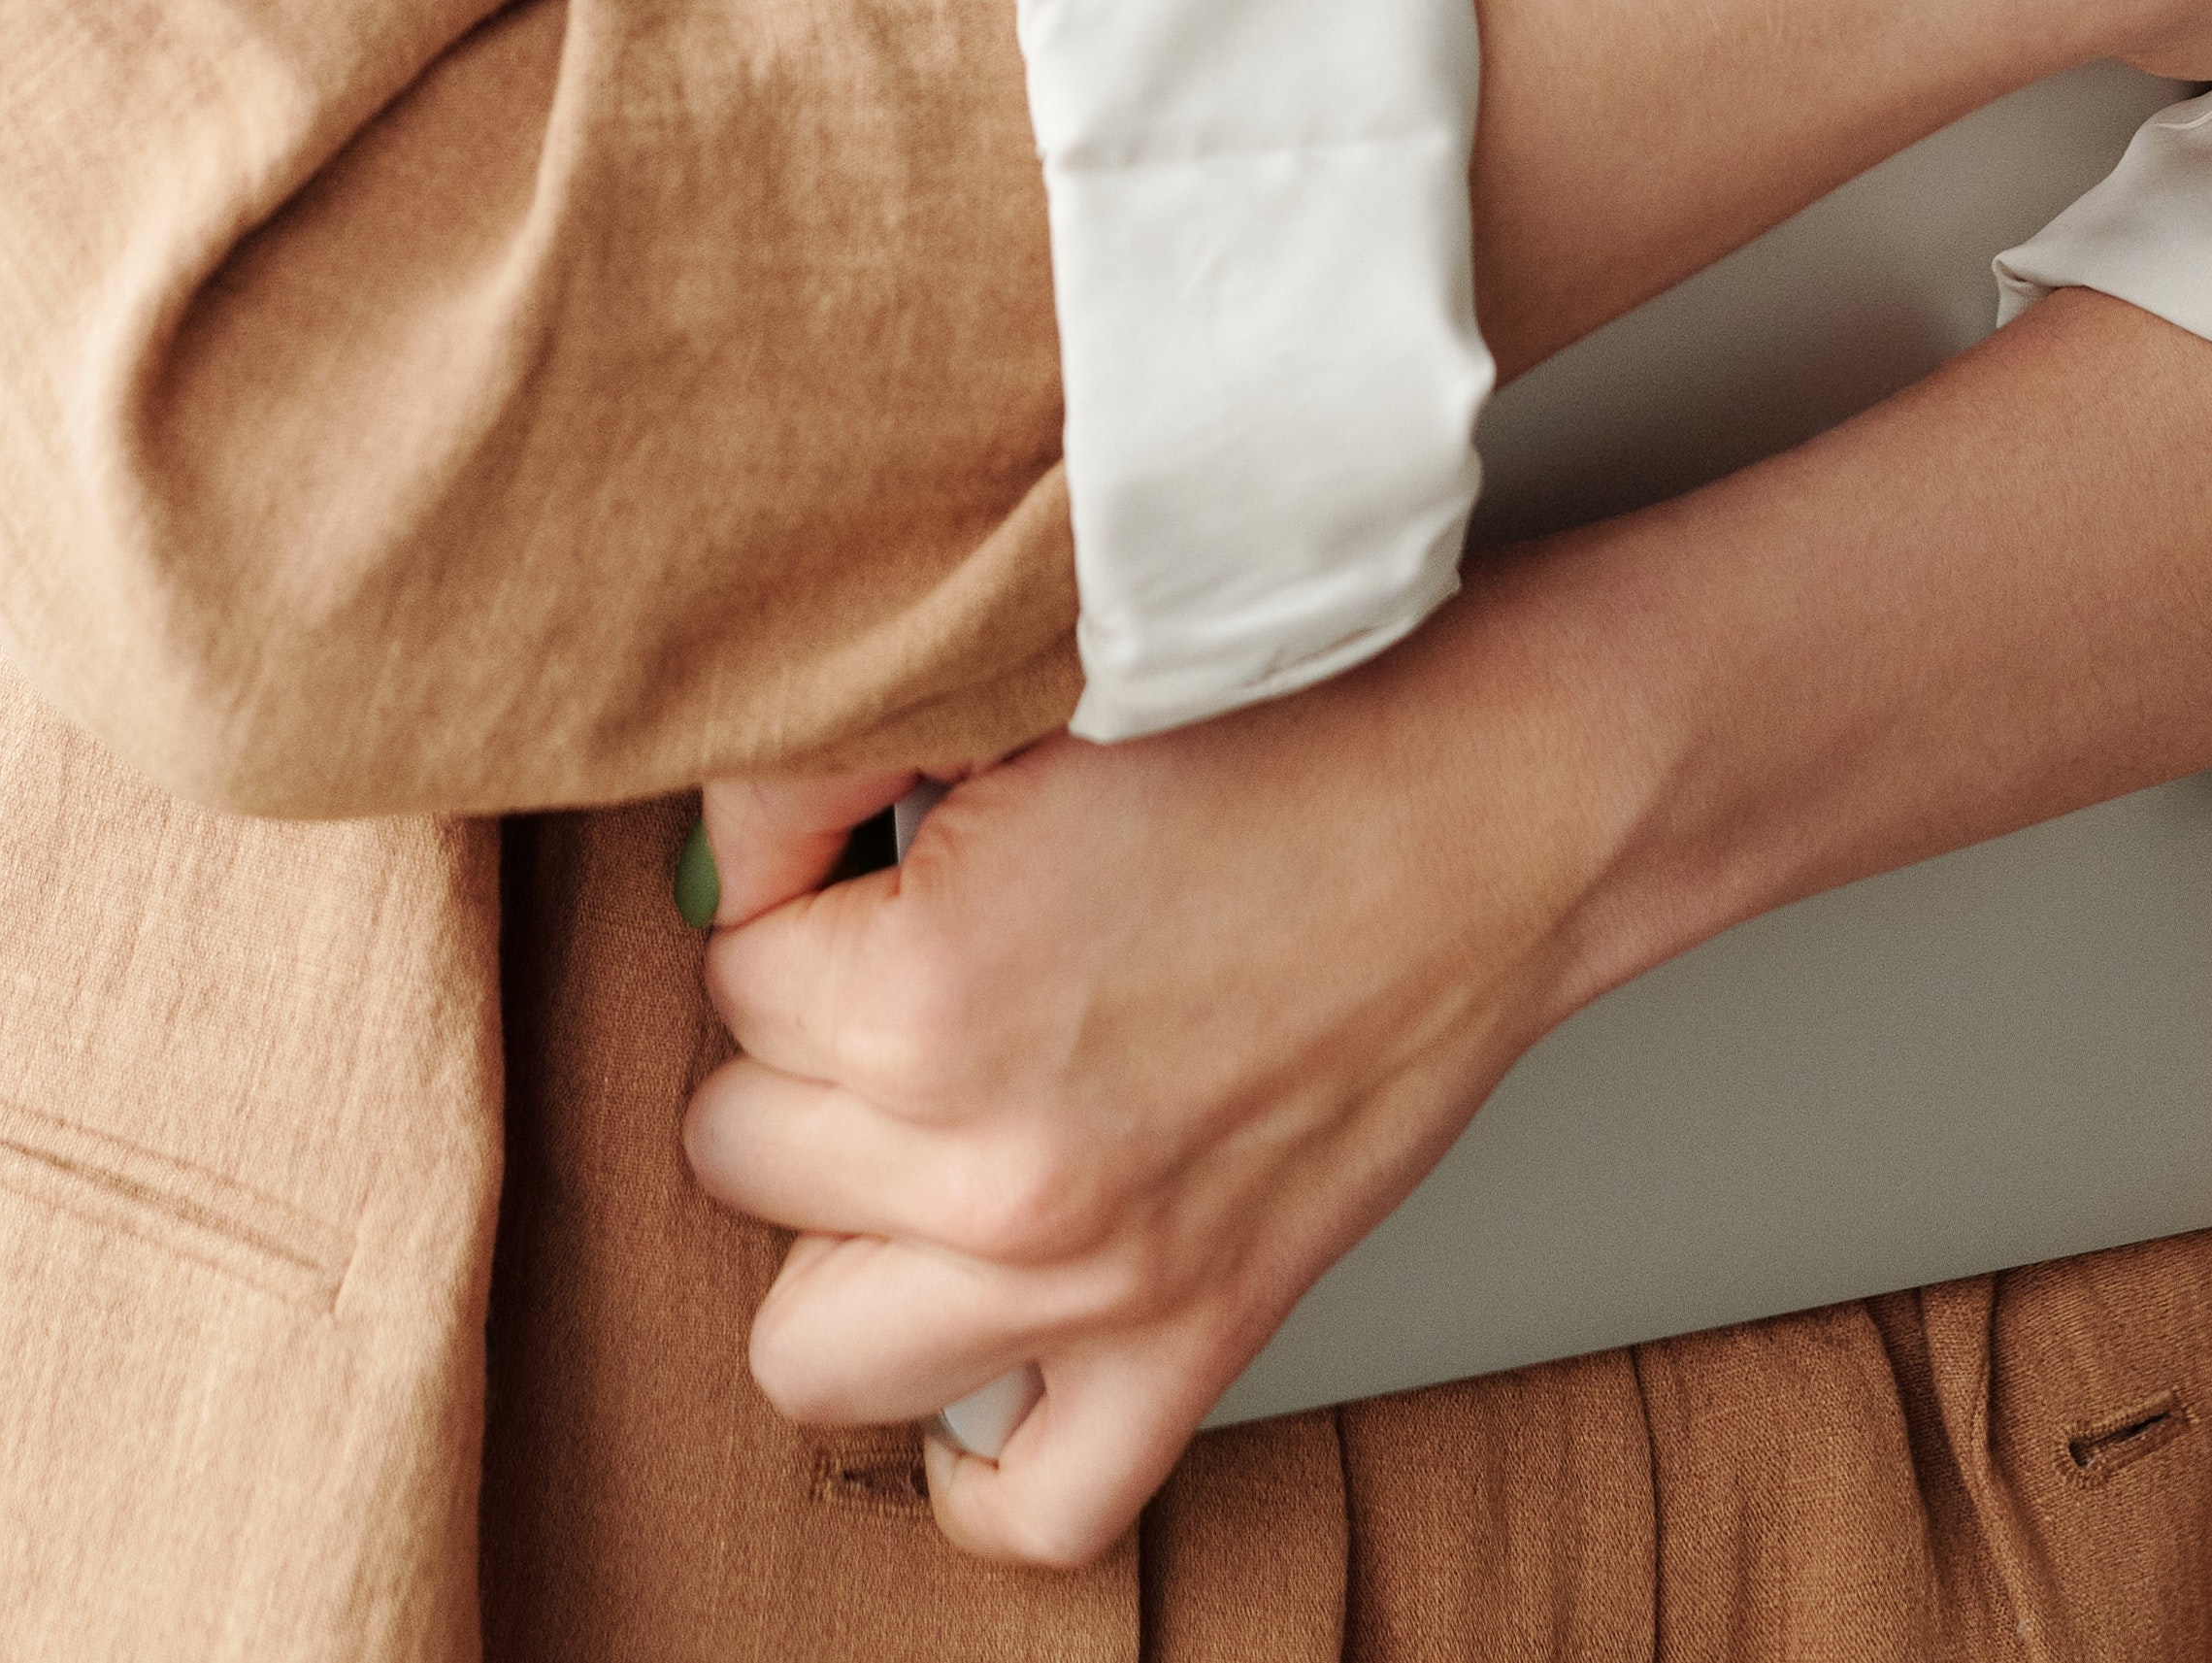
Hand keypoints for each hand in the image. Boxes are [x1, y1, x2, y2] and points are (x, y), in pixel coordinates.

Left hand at [682, 579, 1621, 1573]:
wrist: (1491, 809)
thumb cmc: (1275, 728)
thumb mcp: (1010, 706)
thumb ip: (823, 773)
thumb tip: (720, 859)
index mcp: (931, 995)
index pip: (729, 967)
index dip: (796, 891)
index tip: (872, 853)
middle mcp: (1000, 1172)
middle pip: (738, 1150)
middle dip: (797, 1053)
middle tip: (893, 968)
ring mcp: (1097, 1288)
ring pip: (807, 1348)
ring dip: (842, 1232)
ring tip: (909, 1127)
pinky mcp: (1198, 1346)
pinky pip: (1026, 1505)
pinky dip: (980, 1445)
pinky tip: (983, 1326)